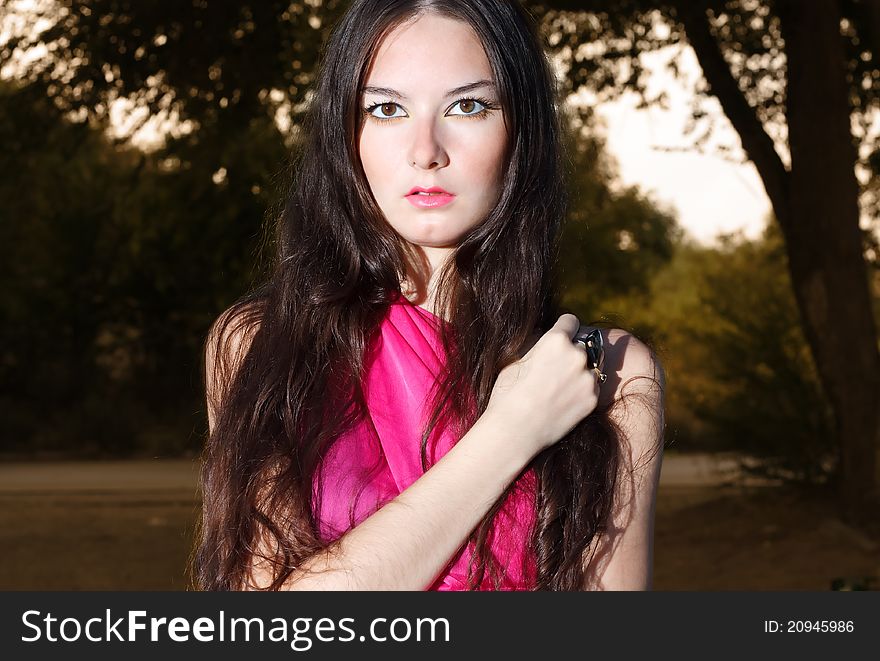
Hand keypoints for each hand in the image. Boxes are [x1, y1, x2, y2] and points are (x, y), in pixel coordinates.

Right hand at [485, 314, 601, 455]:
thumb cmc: (508, 393)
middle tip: (556, 369)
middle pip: (583, 345)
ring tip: (560, 388)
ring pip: (591, 367)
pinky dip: (582, 392)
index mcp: (556, 340)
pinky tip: (564, 401)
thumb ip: (536, 344)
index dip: (563, 329)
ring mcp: (588, 378)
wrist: (515, 430)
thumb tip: (543, 336)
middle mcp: (577, 355)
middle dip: (572, 353)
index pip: (571, 321)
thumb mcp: (515, 360)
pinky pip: (592, 388)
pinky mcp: (593, 399)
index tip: (561, 337)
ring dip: (580, 372)